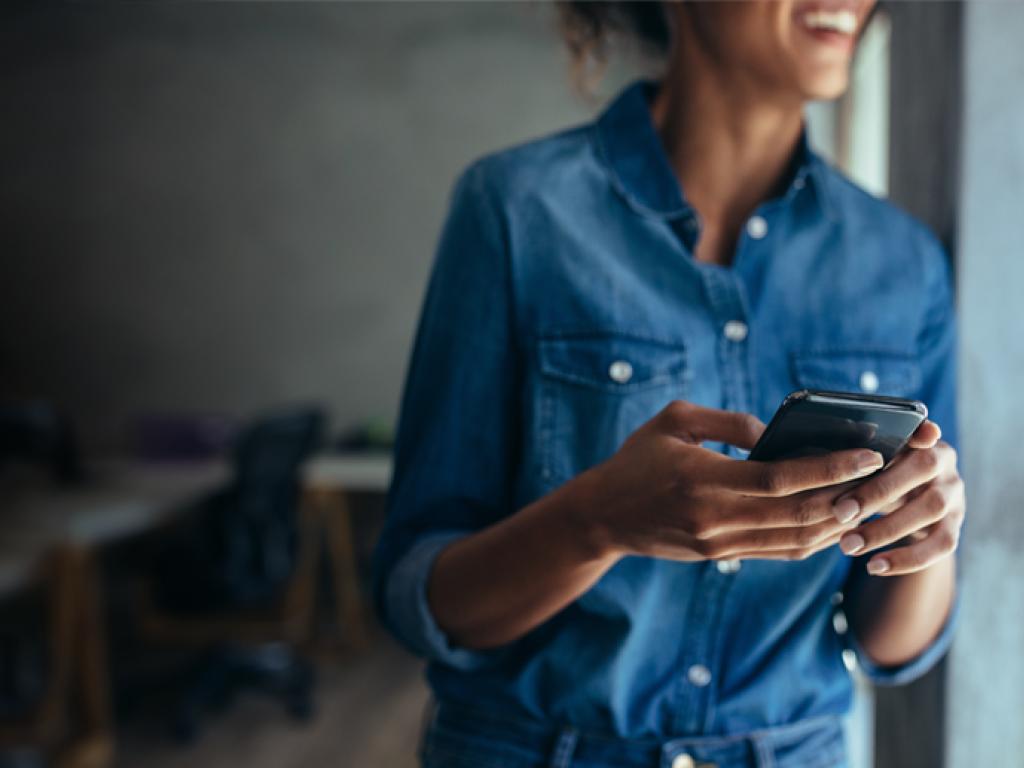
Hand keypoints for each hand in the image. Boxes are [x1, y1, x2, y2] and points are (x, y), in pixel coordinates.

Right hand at [584, 401, 883, 562]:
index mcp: (703, 479)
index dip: (830, 468)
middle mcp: (715, 517)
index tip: (868, 454)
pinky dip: (812, 539)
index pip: (782, 479)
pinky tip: (834, 522)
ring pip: (795, 539)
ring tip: (867, 499)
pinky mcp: (720, 556)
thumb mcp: (674, 422)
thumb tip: (775, 434)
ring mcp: (719, 543)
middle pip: (798, 513)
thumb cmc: (636, 459)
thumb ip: (728, 422)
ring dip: (837, 522)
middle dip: (847, 496)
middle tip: (884, 477)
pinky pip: (778, 551)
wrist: (602, 516)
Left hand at [833, 420, 964, 575]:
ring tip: (847, 545)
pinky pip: (940, 545)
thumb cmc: (872, 472)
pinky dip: (906, 559)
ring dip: (886, 529)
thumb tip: (819, 456)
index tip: (889, 445)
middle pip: (921, 469)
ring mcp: (954, 494)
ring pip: (930, 509)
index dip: (914, 432)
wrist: (904, 502)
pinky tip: (873, 566)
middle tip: (839, 512)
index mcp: (920, 436)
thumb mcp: (863, 459)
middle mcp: (944, 461)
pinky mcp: (954, 526)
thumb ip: (852, 453)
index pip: (920, 429)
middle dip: (877, 492)